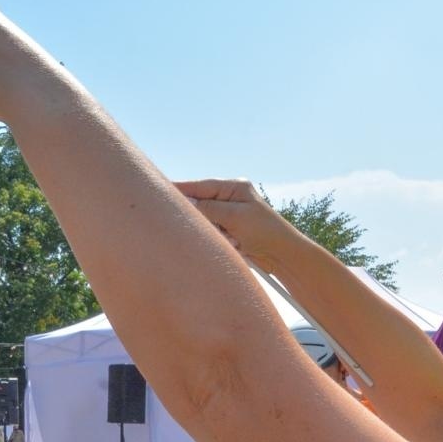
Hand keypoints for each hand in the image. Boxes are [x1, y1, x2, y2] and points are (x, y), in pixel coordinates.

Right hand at [172, 179, 295, 273]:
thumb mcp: (235, 217)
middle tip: (210, 228)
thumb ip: (208, 208)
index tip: (158, 192)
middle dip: (201, 219)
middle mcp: (230, 198)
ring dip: (214, 233)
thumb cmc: (265, 231)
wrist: (284, 255)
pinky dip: (220, 241)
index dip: (180, 190)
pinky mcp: (230, 231)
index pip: (200, 186)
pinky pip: (213, 235)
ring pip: (205, 223)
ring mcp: (229, 215)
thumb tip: (185, 202)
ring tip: (234, 240)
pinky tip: (235, 245)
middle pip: (200, 205)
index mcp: (234, 187)